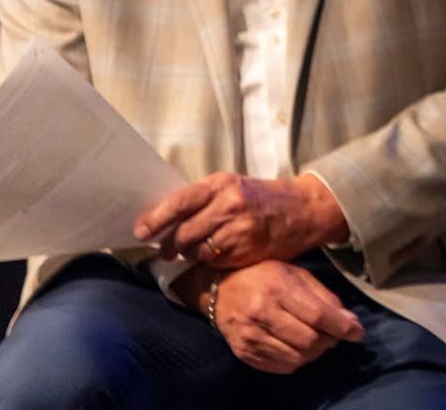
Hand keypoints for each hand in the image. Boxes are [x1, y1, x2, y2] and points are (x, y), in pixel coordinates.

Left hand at [135, 173, 348, 268]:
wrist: (304, 210)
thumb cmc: (263, 198)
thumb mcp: (234, 187)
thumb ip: (203, 199)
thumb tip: (164, 218)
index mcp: (221, 184)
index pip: (178, 202)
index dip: (155, 220)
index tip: (140, 232)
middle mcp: (229, 205)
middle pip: (182, 233)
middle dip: (169, 246)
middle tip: (165, 250)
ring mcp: (238, 229)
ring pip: (195, 251)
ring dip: (188, 255)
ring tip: (192, 252)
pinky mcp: (246, 251)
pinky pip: (213, 262)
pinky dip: (209, 261)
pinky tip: (216, 255)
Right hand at [212, 260, 364, 373]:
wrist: (218, 287)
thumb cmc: (263, 274)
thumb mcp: (296, 274)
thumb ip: (324, 297)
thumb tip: (350, 321)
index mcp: (277, 288)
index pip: (318, 316)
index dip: (342, 327)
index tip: (358, 332)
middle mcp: (261, 314)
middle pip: (309, 340)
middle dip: (330, 341)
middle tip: (335, 334)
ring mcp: (250, 336)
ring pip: (297, 357)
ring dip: (315, 352)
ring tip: (319, 341)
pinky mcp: (243, 352)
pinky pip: (281, 366)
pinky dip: (298, 361)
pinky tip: (300, 348)